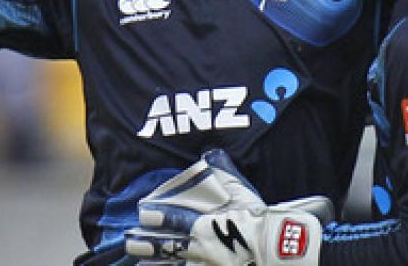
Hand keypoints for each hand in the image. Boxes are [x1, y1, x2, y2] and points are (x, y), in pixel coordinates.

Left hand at [125, 149, 332, 264]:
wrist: (276, 251)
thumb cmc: (259, 221)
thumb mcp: (242, 194)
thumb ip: (224, 174)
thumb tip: (212, 153)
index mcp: (206, 224)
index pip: (174, 220)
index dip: (157, 217)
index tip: (143, 213)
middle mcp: (201, 247)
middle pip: (167, 246)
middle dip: (146, 244)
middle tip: (131, 240)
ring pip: (173, 265)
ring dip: (154, 263)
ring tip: (138, 261)